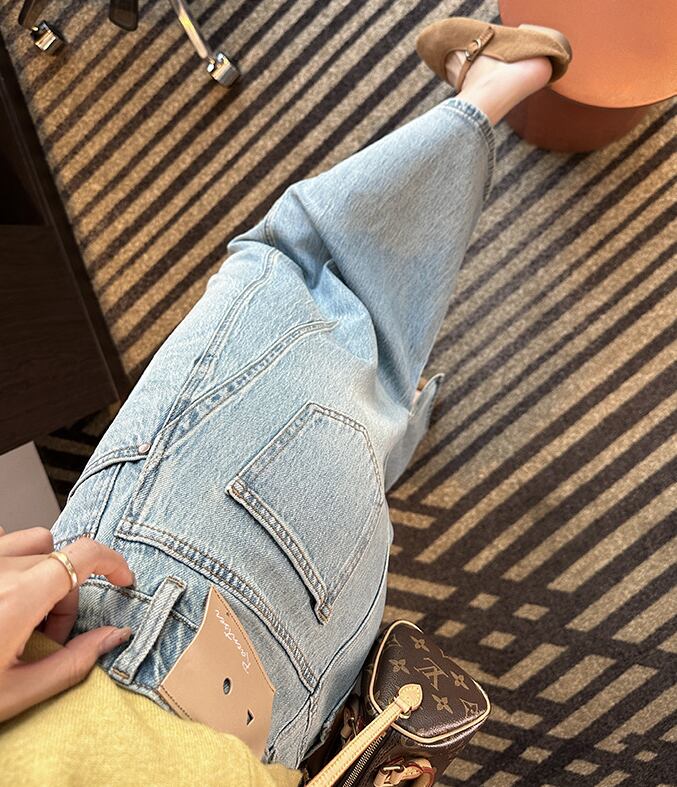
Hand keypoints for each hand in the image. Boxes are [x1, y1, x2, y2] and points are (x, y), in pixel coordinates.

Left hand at [0, 526, 134, 721]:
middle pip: (59, 561)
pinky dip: (13, 564)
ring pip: (32, 544)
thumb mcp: (18, 691)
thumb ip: (76, 662)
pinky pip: (3, 544)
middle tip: (48, 638)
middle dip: (64, 597)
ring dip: (41, 573)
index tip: (121, 581)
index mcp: (20, 596)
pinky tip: (3, 599)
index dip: (114, 564)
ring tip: (23, 615)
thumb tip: (113, 637)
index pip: (85, 555)